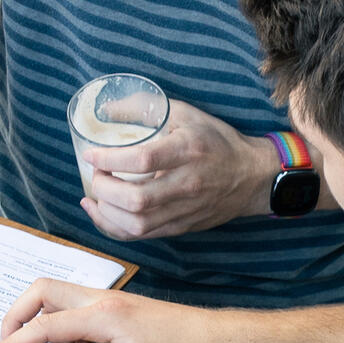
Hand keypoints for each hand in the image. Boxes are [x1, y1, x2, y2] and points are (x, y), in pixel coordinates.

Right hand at [0, 278, 234, 342]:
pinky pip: (81, 317)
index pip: (42, 326)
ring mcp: (112, 302)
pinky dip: (75, 340)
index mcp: (104, 314)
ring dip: (55, 337)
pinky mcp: (121, 311)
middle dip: (18, 320)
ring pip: (61, 306)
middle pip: (42, 293)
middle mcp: (104, 300)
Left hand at [81, 98, 277, 239]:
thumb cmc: (216, 141)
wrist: (252, 176)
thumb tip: (106, 108)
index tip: (91, 154)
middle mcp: (187, 184)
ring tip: (94, 198)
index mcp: (187, 151)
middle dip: (104, 190)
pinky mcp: (182, 226)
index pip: (142, 160)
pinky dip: (117, 228)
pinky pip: (144, 235)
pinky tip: (103, 214)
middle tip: (95, 176)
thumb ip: (145, 107)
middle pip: (137, 200)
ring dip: (106, 214)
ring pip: (138, 225)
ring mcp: (185, 210)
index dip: (109, 160)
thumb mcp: (185, 113)